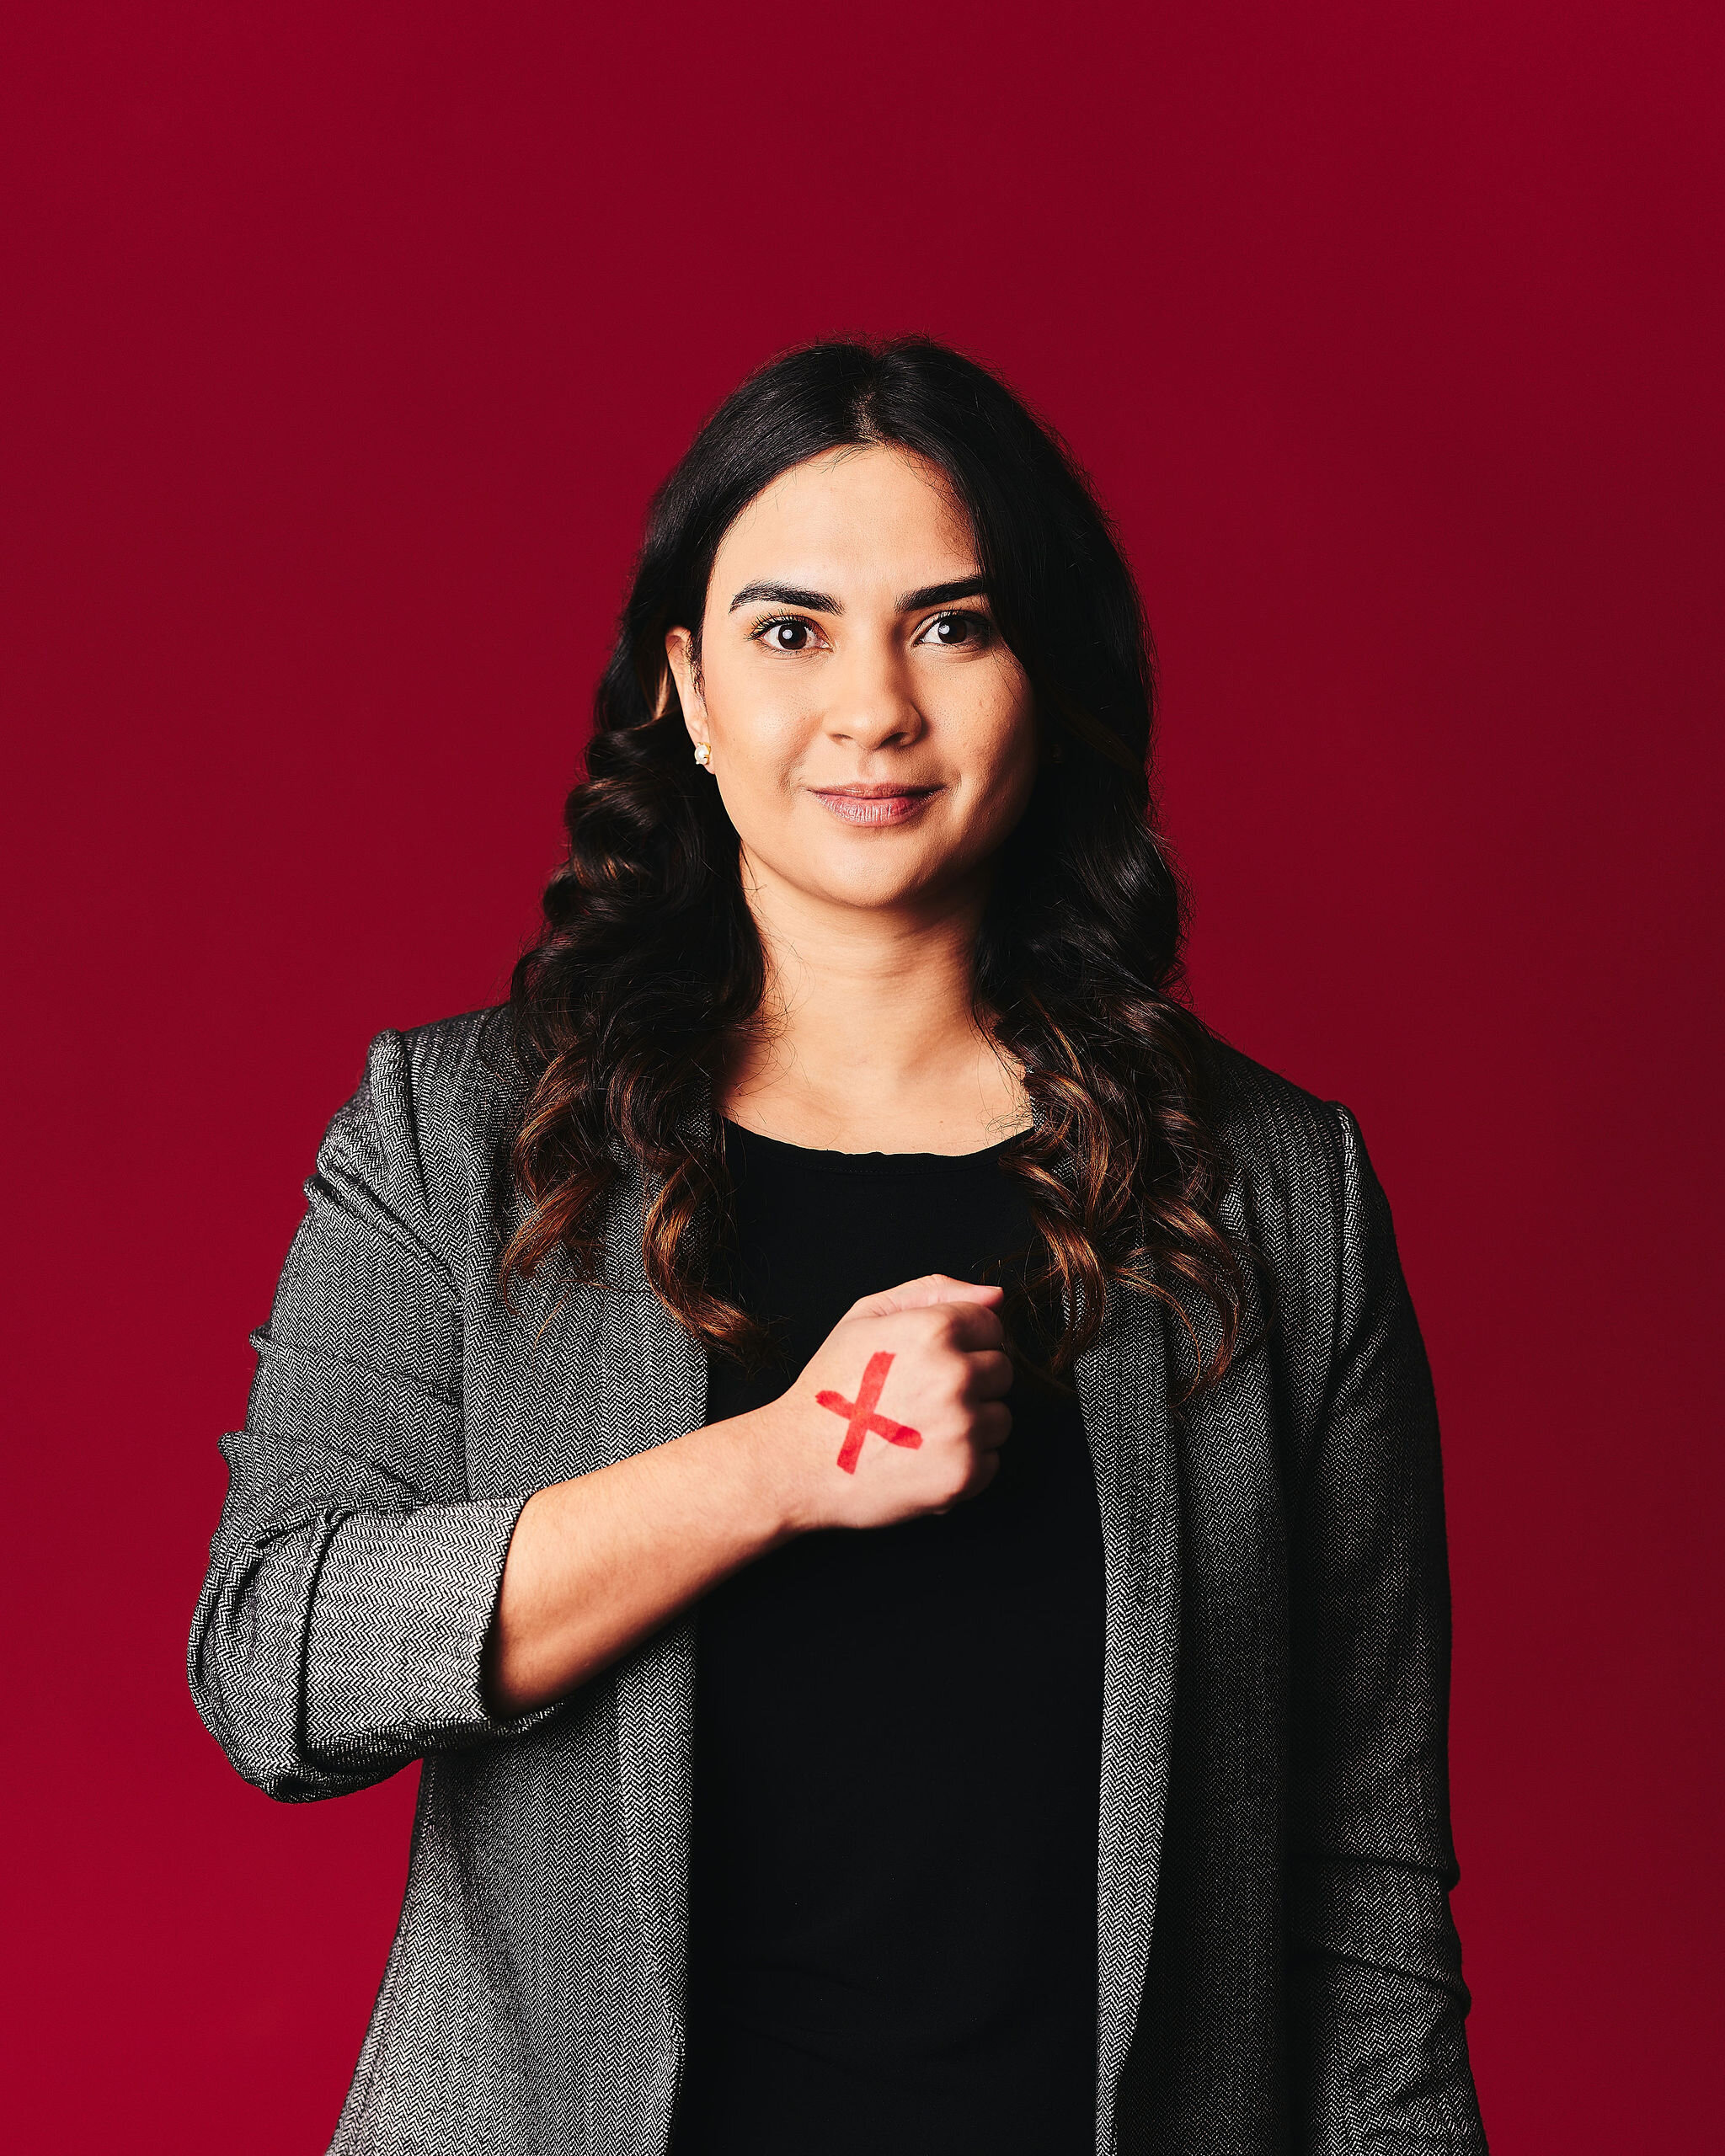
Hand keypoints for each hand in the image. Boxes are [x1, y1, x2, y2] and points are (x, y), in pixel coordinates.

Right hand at [744, 1274, 1013, 1532]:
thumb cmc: (831, 1386)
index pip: (991, 1325)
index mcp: (935, 1330)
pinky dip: (964, 1463)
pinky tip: (923, 1458)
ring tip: (920, 1429)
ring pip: (1001, 1418)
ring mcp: (962, 1428)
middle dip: (970, 1381)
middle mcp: (955, 1376)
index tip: (930, 1361)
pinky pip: (992, 1461)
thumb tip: (997, 1295)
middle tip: (921, 1397)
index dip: (961, 1342)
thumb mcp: (867, 1317)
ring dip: (971, 1424)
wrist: (797, 1462)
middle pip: (1001, 1371)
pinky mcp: (963, 1474)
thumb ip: (934, 1293)